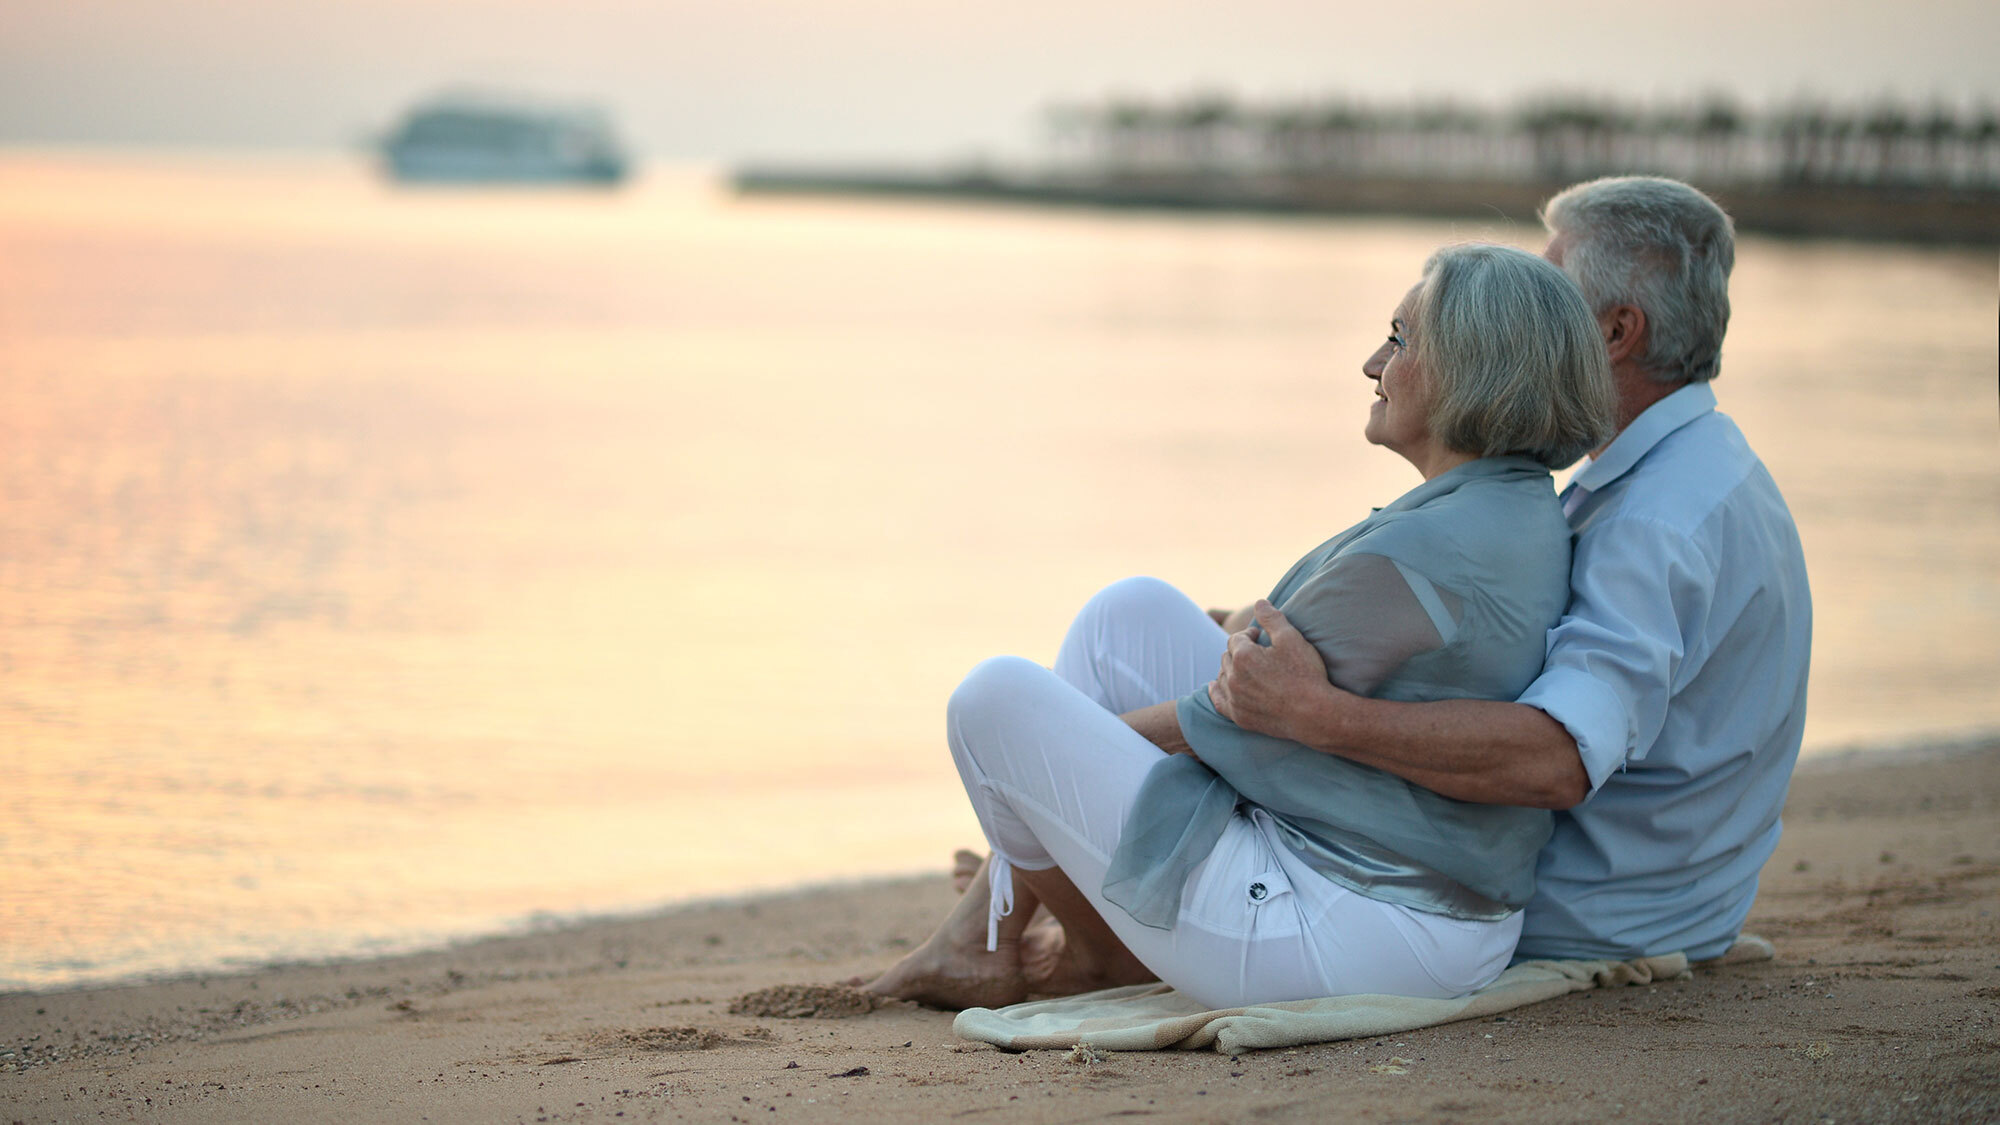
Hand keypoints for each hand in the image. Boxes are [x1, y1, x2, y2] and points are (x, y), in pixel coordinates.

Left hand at [1209, 599, 1332, 741]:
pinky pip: (1219, 701)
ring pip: (1222, 676)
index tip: (1261, 637)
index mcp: (1243, 656)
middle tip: (1258, 653)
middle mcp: (1233, 678)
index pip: (1237, 638)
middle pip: (1227, 656)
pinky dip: (1217, 691)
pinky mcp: (1239, 717)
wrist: (1315, 714)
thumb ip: (1272, 618)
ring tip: (1247, 668)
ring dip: (1231, 669)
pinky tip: (1216, 685)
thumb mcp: (1291, 639)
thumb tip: (1259, 603)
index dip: (1249, 635)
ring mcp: (1234, 699)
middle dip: (1240, 651)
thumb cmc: (1306, 674)